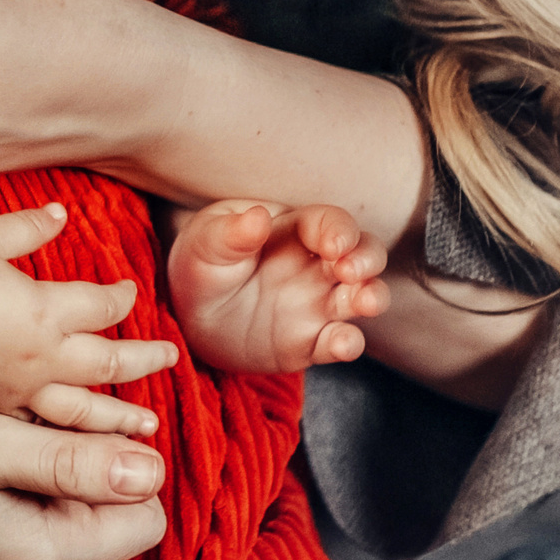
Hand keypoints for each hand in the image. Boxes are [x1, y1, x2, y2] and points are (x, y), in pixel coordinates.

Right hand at [0, 203, 175, 429]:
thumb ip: (26, 227)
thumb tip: (61, 214)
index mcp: (41, 308)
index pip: (103, 306)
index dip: (121, 297)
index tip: (129, 292)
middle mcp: (39, 356)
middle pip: (109, 362)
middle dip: (143, 358)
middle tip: (169, 357)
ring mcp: (18, 389)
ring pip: (85, 408)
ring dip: (121, 414)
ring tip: (148, 425)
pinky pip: (43, 428)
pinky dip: (70, 437)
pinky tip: (83, 444)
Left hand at [166, 200, 388, 373]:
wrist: (188, 316)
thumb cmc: (202, 265)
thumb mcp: (206, 242)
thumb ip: (231, 232)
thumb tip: (258, 216)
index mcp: (292, 231)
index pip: (329, 222)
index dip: (339, 231)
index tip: (332, 245)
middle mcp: (314, 265)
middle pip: (363, 253)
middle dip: (367, 259)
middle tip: (349, 271)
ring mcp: (316, 304)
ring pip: (363, 295)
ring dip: (372, 297)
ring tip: (364, 302)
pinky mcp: (310, 341)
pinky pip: (338, 341)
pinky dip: (348, 343)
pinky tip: (342, 344)